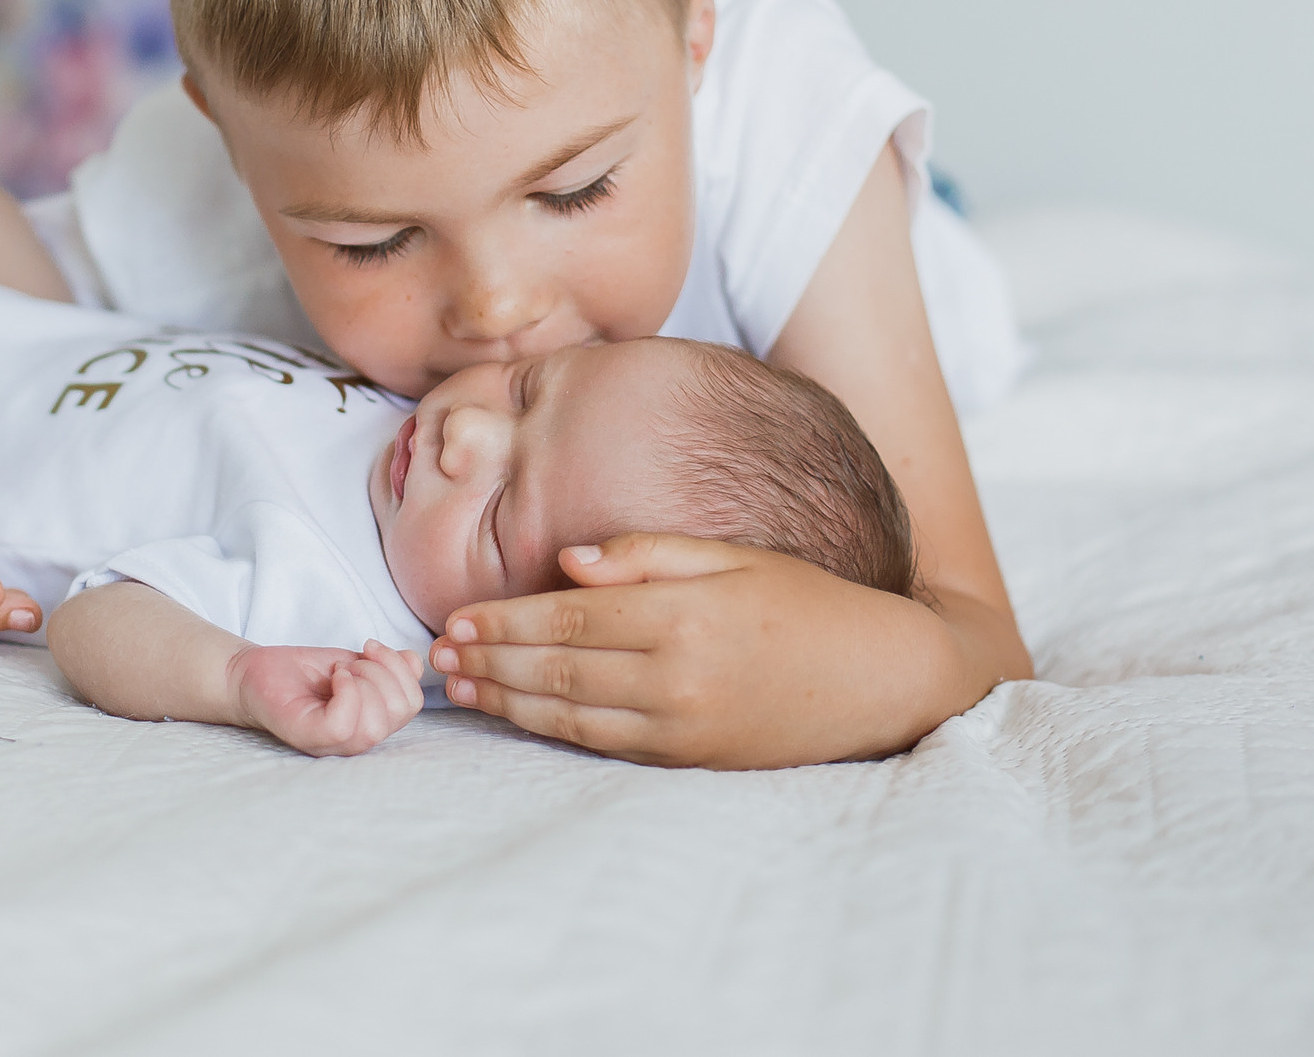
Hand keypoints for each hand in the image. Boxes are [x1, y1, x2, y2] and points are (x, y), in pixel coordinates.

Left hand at [228, 640, 423, 756]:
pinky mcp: (309, 737)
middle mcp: (355, 740)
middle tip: (351, 661)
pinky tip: (333, 677)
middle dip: (384, 671)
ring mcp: (332, 743)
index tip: (371, 648)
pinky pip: (344, 724)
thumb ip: (387, 666)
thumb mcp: (354, 662)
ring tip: (339, 671)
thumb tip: (415, 662)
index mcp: (369, 723)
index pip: (411, 705)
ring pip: (377, 721)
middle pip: (401, 711)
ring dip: (364, 678)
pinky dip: (347, 691)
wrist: (251, 671)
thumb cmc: (299, 672)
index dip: (400, 668)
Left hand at [430, 534, 993, 769]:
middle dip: (488, 663)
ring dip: (504, 704)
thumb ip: (648, 555)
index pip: (569, 621)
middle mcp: (677, 678)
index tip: (455, 618)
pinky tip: (514, 717)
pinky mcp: (689, 759)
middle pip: (556, 671)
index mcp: (684, 617)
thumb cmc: (805, 603)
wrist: (879, 680)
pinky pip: (602, 745)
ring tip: (457, 689)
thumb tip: (568, 562)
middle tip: (434, 657)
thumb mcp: (735, 557)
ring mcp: (682, 728)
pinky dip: (548, 731)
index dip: (504, 622)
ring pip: (569, 716)